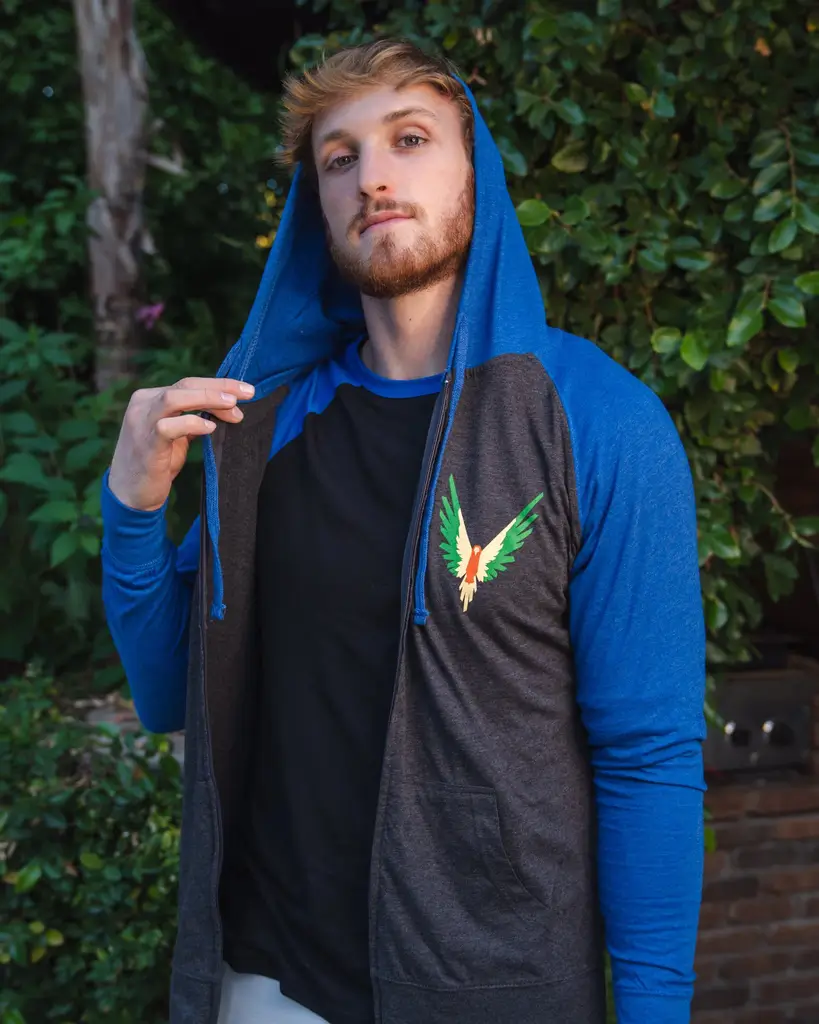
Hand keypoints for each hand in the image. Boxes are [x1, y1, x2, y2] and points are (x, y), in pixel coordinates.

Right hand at [107, 377, 254, 511]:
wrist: (131, 494)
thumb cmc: (156, 462)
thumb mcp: (177, 435)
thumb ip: (194, 418)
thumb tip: (228, 407)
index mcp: (150, 398)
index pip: (188, 384)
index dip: (219, 385)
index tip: (245, 391)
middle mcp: (143, 404)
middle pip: (185, 385)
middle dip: (220, 387)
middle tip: (248, 393)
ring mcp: (141, 422)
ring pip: (175, 397)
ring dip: (208, 399)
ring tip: (232, 406)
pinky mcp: (145, 443)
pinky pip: (168, 426)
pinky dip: (191, 423)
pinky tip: (210, 428)